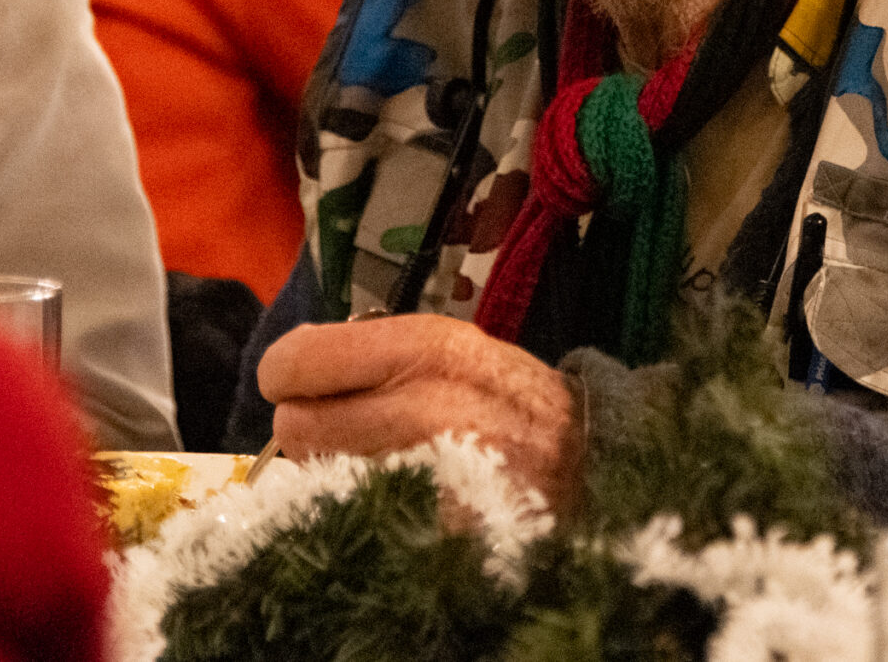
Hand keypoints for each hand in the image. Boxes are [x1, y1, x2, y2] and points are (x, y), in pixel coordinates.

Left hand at [256, 314, 583, 511]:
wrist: (597, 471)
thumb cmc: (511, 408)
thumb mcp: (456, 354)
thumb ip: (378, 352)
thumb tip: (290, 364)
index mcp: (433, 348)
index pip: (299, 360)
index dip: (292, 375)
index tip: (303, 386)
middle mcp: (431, 405)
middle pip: (298, 427)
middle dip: (314, 435)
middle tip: (353, 439)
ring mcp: (436, 477)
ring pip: (319, 483)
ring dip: (335, 482)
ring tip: (386, 476)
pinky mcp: (439, 538)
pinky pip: (357, 527)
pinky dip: (363, 521)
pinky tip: (397, 512)